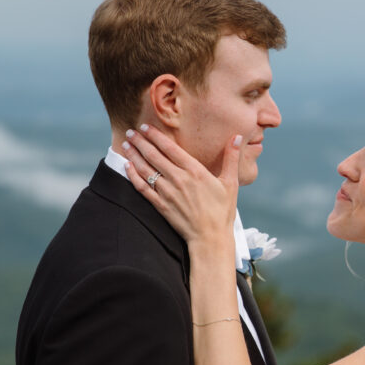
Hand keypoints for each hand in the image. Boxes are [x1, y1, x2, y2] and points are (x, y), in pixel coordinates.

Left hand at [122, 125, 240, 247]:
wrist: (210, 238)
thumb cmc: (222, 211)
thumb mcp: (231, 183)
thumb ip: (231, 158)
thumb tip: (238, 137)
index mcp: (195, 171)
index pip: (170, 148)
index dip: (156, 136)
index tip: (146, 127)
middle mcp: (179, 179)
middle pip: (154, 156)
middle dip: (141, 142)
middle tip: (132, 132)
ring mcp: (168, 193)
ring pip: (146, 169)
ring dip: (134, 156)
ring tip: (127, 145)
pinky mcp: (161, 206)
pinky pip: (143, 188)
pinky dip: (133, 176)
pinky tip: (127, 167)